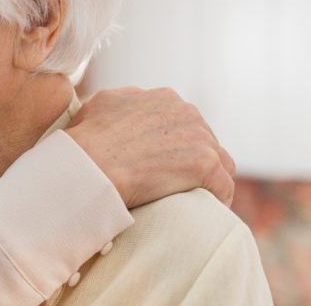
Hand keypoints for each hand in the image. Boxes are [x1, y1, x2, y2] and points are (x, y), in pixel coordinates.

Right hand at [66, 86, 235, 207]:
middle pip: (205, 141)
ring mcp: (200, 137)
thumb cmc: (86, 140)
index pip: (186, 123)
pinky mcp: (206, 164)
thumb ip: (124, 101)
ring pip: (221, 163)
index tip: (165, 164)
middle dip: (193, 162)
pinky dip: (216, 200)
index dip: (177, 145)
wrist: (88, 166)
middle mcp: (187, 111)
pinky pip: (224, 186)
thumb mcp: (101, 103)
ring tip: (193, 200)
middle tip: (176, 185)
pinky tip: (204, 211)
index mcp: (165, 98)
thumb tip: (130, 103)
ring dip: (208, 180)